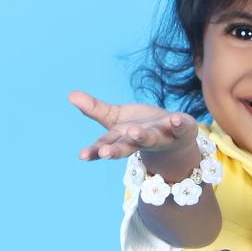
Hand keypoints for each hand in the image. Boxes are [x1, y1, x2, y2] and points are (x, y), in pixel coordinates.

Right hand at [68, 92, 199, 162]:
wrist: (174, 138)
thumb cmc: (140, 128)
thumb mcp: (116, 118)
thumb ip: (95, 109)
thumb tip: (70, 95)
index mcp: (123, 139)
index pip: (106, 145)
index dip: (95, 151)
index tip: (83, 156)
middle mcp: (140, 141)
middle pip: (127, 146)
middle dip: (117, 150)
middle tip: (106, 153)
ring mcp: (161, 136)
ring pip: (151, 139)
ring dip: (143, 137)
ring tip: (134, 132)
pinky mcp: (181, 130)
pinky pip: (181, 127)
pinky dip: (178, 124)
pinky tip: (175, 118)